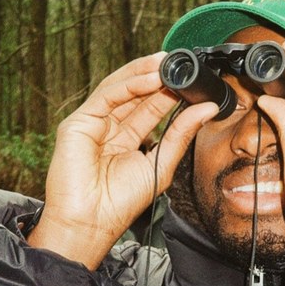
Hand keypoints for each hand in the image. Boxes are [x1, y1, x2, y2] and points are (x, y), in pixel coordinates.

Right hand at [28, 53, 216, 267]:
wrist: (91, 223)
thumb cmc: (120, 203)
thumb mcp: (160, 164)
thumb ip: (180, 134)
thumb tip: (206, 108)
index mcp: (126, 140)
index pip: (149, 108)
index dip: (169, 92)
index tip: (192, 79)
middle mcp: (108, 128)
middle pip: (135, 94)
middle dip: (157, 76)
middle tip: (181, 63)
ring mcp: (92, 123)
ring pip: (120, 88)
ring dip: (143, 72)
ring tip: (167, 62)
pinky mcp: (78, 123)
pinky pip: (106, 96)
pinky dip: (129, 84)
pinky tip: (151, 77)